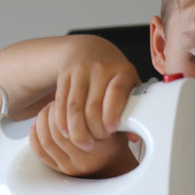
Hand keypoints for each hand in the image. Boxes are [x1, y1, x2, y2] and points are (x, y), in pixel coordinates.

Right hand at [29, 40, 140, 176]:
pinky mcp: (64, 76)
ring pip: (74, 107)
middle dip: (94, 130)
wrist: (89, 50)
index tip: (111, 129)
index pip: (117, 93)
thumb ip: (133, 109)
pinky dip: (62, 121)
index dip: (112, 114)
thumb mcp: (128, 85)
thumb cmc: (113, 74)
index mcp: (122, 71)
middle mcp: (101, 68)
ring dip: (77, 130)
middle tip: (97, 142)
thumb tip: (134, 136)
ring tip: (82, 143)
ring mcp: (80, 71)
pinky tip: (67, 133)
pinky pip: (60, 104)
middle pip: (92, 107)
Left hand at [29, 100, 134, 176]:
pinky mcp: (60, 171)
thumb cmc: (114, 139)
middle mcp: (86, 161)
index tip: (68, 100)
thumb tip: (110, 96)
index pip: (76, 125)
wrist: (113, 164)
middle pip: (59, 133)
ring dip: (43, 122)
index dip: (68, 109)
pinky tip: (38, 123)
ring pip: (47, 141)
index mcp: (102, 149)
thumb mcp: (121, 124)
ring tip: (48, 111)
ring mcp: (71, 168)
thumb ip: (113, 111)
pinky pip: (40, 152)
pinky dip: (35, 135)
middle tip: (55, 103)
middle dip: (53, 114)